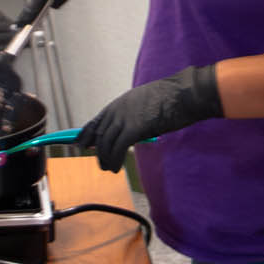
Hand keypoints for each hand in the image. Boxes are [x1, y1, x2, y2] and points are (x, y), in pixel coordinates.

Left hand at [79, 65, 222, 171]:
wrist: (183, 94)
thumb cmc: (171, 100)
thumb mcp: (144, 104)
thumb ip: (132, 117)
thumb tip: (126, 133)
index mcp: (120, 103)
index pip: (97, 120)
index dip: (86, 134)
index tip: (80, 144)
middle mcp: (118, 109)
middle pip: (100, 134)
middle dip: (98, 151)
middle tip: (101, 164)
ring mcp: (125, 118)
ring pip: (106, 143)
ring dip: (106, 158)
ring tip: (110, 169)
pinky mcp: (134, 128)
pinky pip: (118, 148)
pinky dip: (115, 159)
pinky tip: (117, 167)